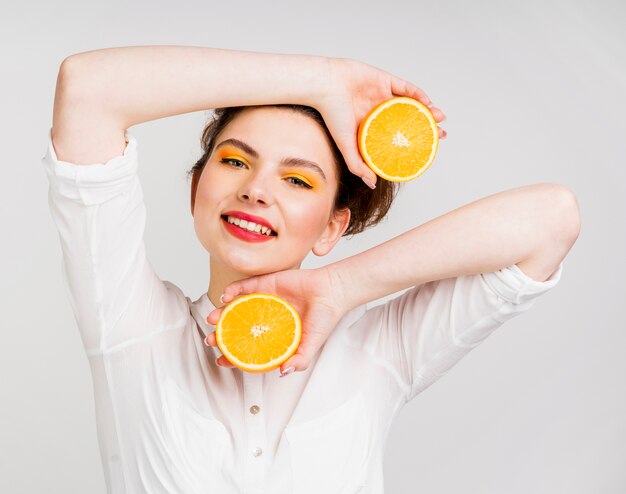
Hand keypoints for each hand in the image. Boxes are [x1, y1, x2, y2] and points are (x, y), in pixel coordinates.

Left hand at [204, 267, 346, 375]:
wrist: (332, 290)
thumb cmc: (325, 317)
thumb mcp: (312, 344)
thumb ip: (300, 359)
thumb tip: (282, 372)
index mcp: (275, 336)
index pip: (249, 349)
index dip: (234, 356)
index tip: (221, 360)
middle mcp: (266, 320)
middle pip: (238, 329)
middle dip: (221, 335)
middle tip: (211, 340)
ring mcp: (264, 302)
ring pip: (237, 308)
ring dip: (222, 313)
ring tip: (213, 318)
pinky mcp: (266, 284)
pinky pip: (245, 287)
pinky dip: (233, 290)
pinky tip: (226, 296)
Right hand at [314, 57, 446, 187]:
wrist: (325, 85)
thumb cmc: (332, 115)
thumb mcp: (346, 146)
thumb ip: (358, 165)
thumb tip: (372, 184)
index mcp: (371, 126)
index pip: (396, 137)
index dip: (411, 143)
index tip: (425, 151)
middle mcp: (378, 111)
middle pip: (408, 120)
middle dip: (426, 128)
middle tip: (439, 136)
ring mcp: (382, 95)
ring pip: (411, 104)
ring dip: (427, 111)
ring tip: (439, 119)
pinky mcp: (384, 79)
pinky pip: (406, 87)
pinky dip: (418, 95)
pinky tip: (427, 103)